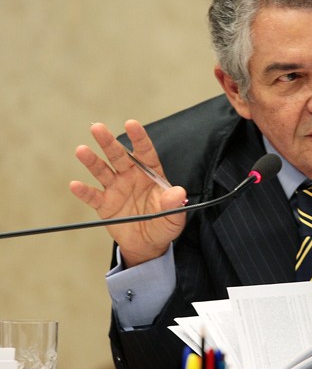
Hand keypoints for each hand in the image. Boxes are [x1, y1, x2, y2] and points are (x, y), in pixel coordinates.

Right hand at [70, 120, 186, 266]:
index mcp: (150, 174)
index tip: (131, 124)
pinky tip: (75, 185)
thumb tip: (178, 193)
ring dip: (92, 161)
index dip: (139, 138)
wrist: (148, 244)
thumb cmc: (163, 224)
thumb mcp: (174, 216)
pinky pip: (93, 196)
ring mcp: (116, 189)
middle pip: (119, 156)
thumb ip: (174, 204)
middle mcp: (131, 176)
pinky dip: (84, 191)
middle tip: (97, 128)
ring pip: (102, 171)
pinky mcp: (105, 205)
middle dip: (108, 142)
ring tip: (81, 150)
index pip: (145, 152)